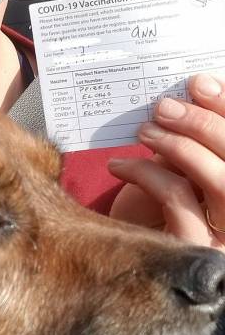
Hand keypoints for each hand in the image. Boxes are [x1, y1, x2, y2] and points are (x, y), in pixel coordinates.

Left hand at [108, 73, 224, 250]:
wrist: (124, 253)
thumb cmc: (154, 203)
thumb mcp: (174, 164)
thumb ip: (190, 137)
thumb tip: (187, 92)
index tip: (199, 82)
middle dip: (205, 124)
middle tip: (165, 106)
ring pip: (221, 182)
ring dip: (181, 147)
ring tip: (145, 131)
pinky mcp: (195, 248)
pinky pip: (178, 202)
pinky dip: (148, 175)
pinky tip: (119, 165)